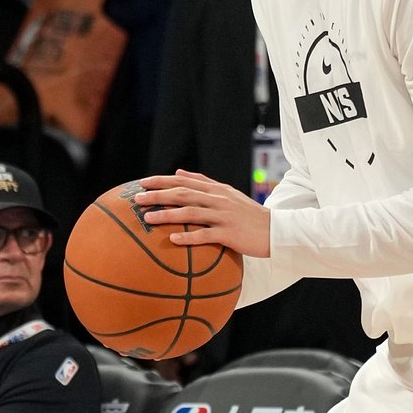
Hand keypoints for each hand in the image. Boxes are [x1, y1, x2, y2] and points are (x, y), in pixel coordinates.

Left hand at [135, 170, 270, 256]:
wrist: (276, 230)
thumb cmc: (249, 215)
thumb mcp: (227, 193)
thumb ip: (203, 183)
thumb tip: (178, 173)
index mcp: (216, 190)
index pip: (184, 182)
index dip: (161, 182)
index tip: (142, 183)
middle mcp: (218, 200)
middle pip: (183, 194)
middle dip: (158, 195)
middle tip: (137, 198)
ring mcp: (224, 217)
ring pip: (191, 213)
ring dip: (168, 214)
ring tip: (148, 218)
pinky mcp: (230, 234)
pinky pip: (205, 235)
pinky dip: (188, 237)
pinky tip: (173, 239)